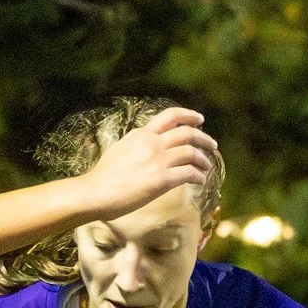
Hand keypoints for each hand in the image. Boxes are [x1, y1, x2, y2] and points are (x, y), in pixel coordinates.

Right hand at [81, 107, 218, 217]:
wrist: (96, 192)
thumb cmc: (103, 176)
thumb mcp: (120, 148)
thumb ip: (136, 143)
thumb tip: (145, 142)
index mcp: (142, 134)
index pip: (171, 116)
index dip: (189, 116)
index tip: (200, 120)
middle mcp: (153, 143)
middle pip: (188, 133)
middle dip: (204, 138)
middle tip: (212, 145)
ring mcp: (158, 160)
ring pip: (191, 153)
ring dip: (204, 160)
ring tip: (207, 167)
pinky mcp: (162, 180)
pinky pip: (189, 173)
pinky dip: (199, 176)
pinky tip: (200, 181)